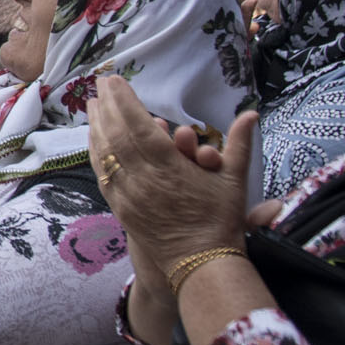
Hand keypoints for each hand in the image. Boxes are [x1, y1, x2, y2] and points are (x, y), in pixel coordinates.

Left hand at [88, 76, 257, 295]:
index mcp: (169, 168)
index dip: (125, 101)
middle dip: (106, 107)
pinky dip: (95, 153)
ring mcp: (128, 195)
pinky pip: (102, 174)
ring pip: (104, 154)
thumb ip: (239, 143)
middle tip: (99, 85)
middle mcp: (143, 179)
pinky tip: (93, 140)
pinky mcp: (120, 208)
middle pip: (116, 135)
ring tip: (92, 106)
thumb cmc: (220, 221)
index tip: (115, 81)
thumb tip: (252, 113)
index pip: (140, 126)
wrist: (201, 263)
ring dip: (96, 127)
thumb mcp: (234, 180)